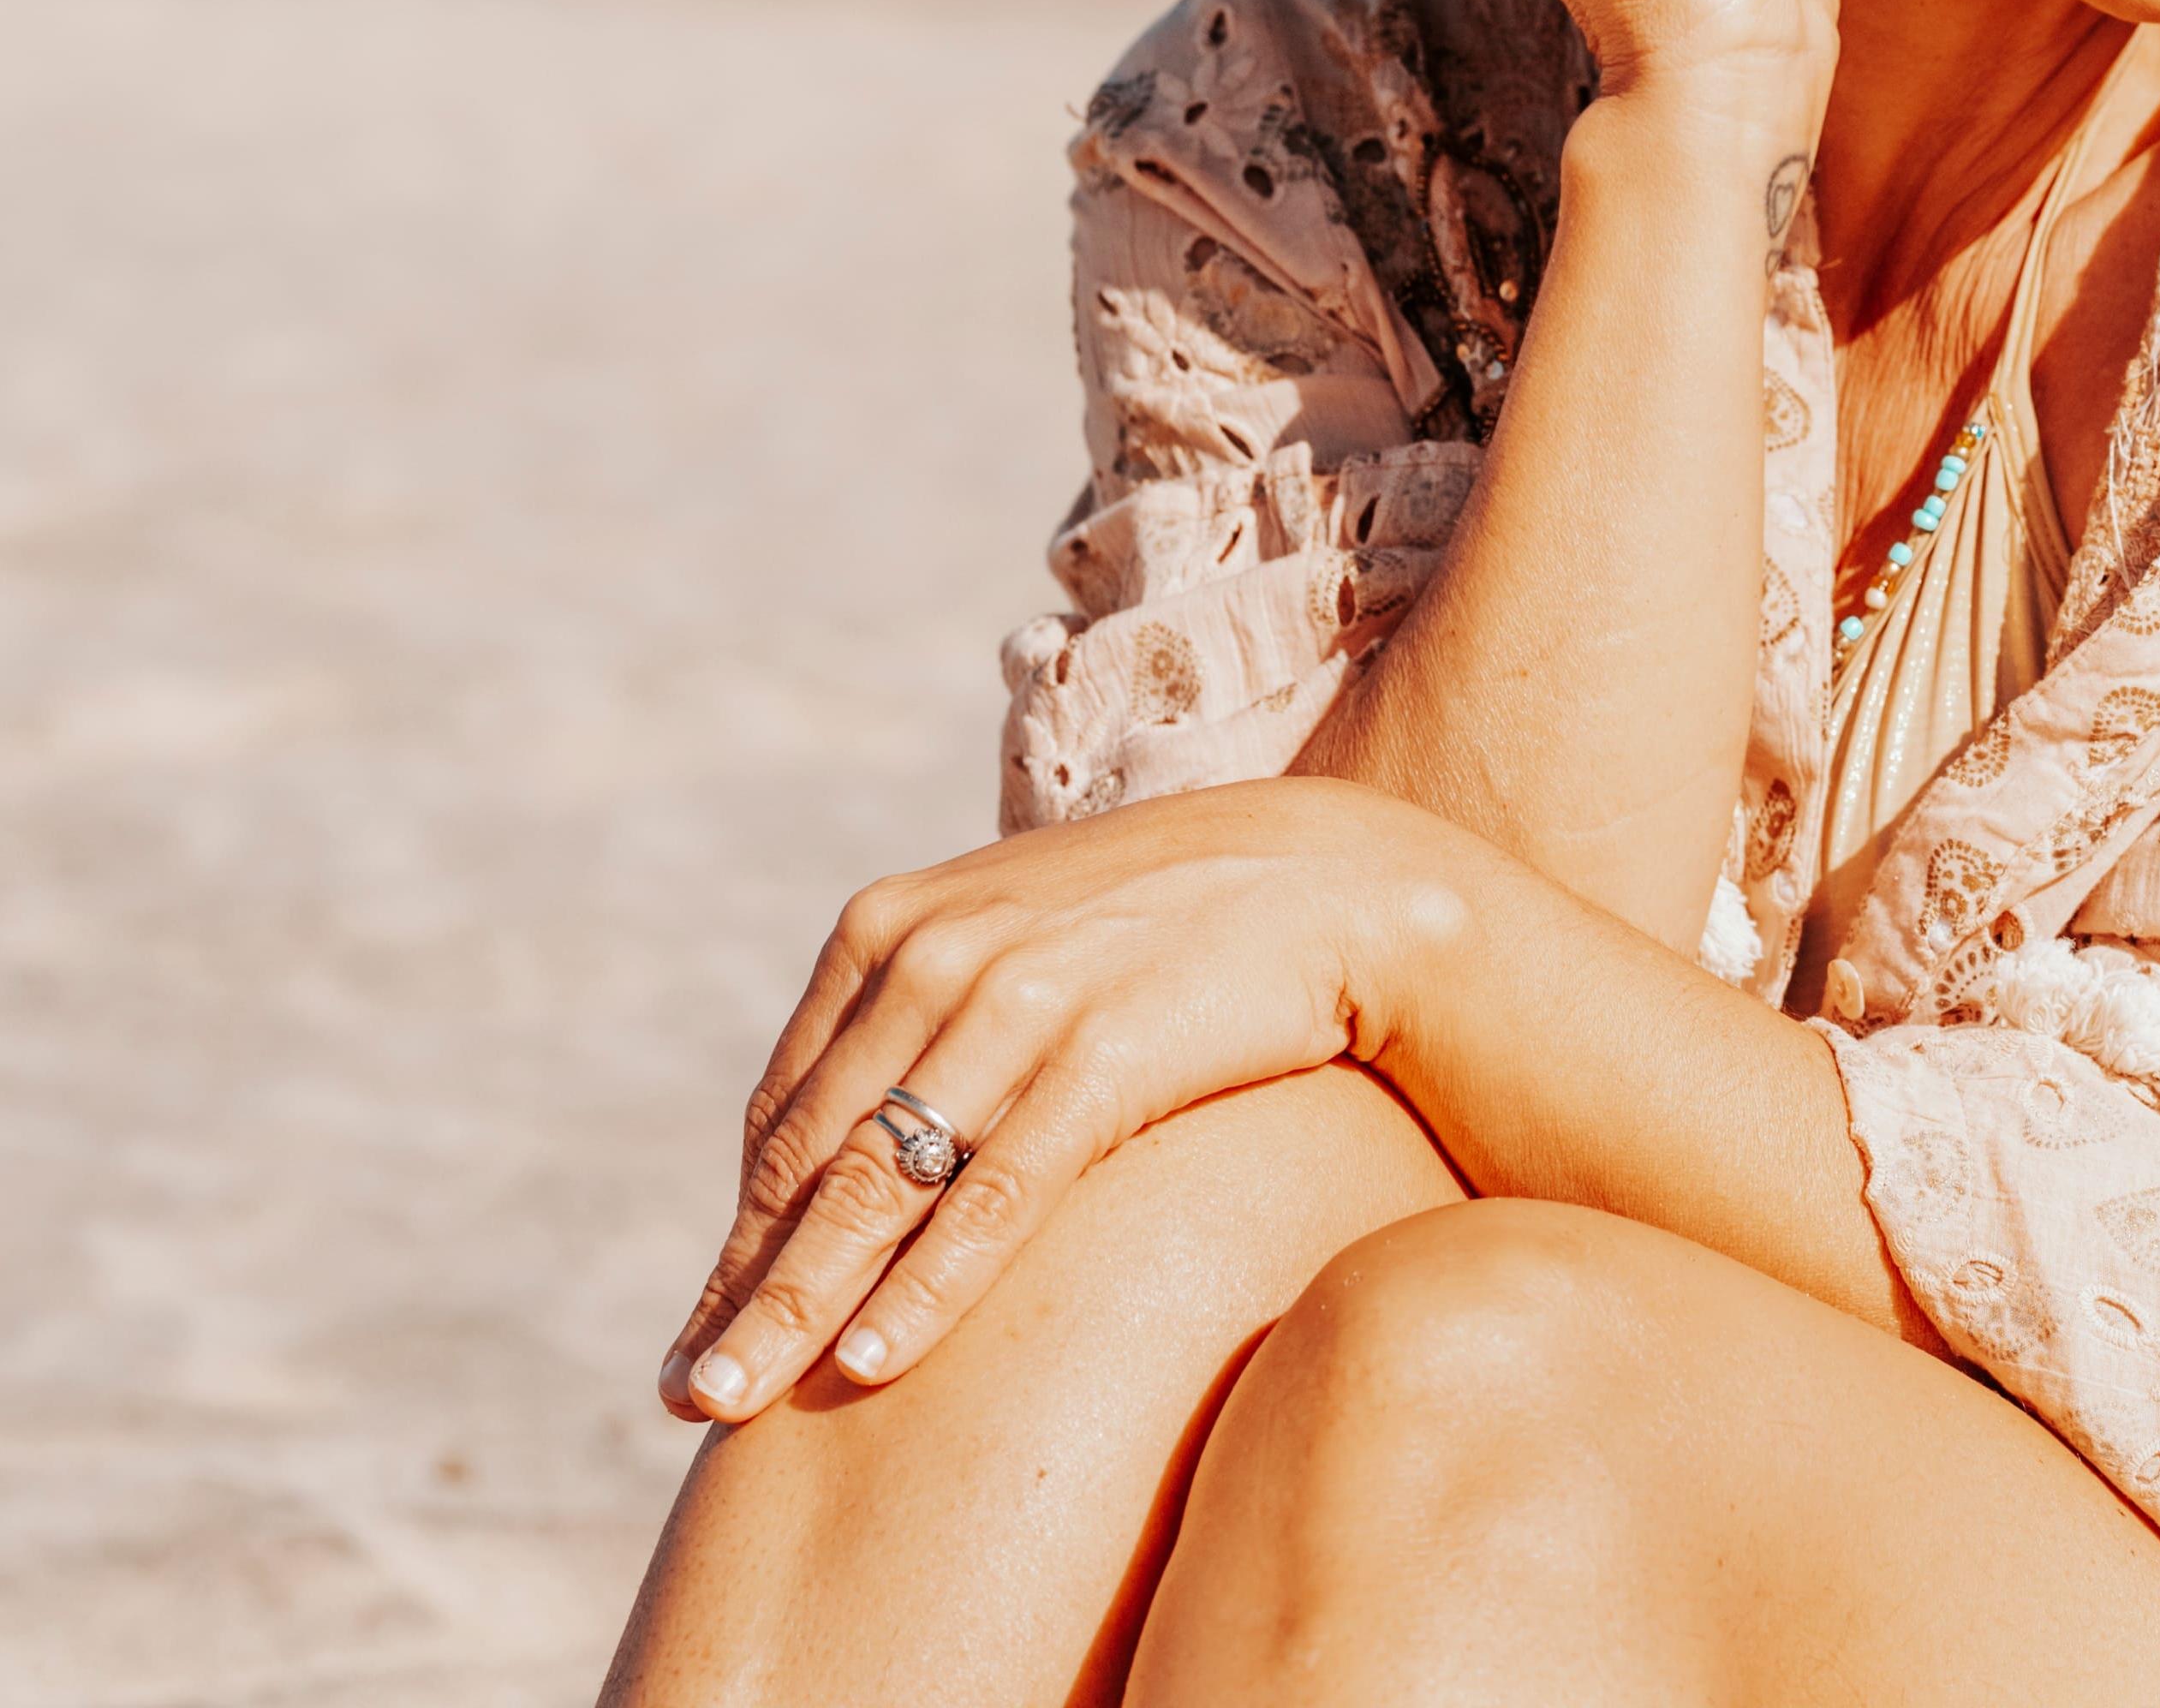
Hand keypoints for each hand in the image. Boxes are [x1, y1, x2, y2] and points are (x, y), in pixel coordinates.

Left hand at [657, 780, 1496, 1420]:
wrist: (1338, 882)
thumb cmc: (1168, 924)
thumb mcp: (1018, 938)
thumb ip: (922, 1009)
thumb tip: (846, 1136)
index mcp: (891, 926)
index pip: (784, 1115)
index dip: (737, 1238)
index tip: (701, 1335)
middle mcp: (935, 955)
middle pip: (809, 1160)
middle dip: (742, 1294)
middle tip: (690, 1402)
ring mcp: (1020, 1000)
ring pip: (878, 1185)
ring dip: (795, 1308)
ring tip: (735, 1409)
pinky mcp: (1105, 1052)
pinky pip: (993, 1195)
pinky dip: (923, 1285)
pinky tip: (869, 1363)